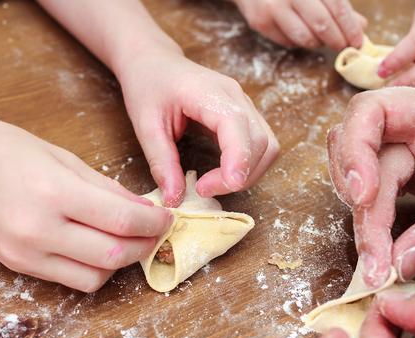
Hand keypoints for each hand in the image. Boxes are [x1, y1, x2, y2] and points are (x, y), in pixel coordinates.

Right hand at [0, 93, 172, 291]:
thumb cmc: (2, 147)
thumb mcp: (62, 157)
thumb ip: (106, 188)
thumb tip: (144, 209)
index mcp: (53, 192)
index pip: (123, 221)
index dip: (155, 223)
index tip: (167, 217)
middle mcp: (38, 229)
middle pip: (114, 256)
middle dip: (146, 246)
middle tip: (156, 230)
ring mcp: (24, 253)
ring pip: (94, 277)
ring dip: (121, 262)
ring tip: (127, 238)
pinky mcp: (16, 265)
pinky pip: (69, 280)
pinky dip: (93, 268)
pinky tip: (97, 245)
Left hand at [117, 49, 279, 206]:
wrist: (154, 61)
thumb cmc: (148, 85)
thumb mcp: (145, 125)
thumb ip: (162, 162)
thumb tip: (175, 200)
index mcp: (210, 93)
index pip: (239, 130)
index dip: (234, 164)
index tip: (207, 189)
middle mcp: (236, 96)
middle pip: (263, 143)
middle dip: (240, 175)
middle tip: (203, 190)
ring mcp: (245, 103)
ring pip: (269, 146)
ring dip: (248, 173)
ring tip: (214, 183)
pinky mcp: (245, 113)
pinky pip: (262, 143)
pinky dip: (248, 164)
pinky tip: (222, 172)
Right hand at [233, 0, 366, 50]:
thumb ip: (337, 4)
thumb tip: (361, 25)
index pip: (337, 6)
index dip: (350, 27)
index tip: (358, 42)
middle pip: (322, 24)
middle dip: (337, 40)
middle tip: (343, 47)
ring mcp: (273, 7)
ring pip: (304, 38)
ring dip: (318, 43)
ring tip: (321, 39)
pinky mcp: (260, 21)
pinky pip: (287, 42)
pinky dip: (298, 42)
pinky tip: (299, 32)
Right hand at [327, 87, 414, 285]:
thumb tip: (399, 263)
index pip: (371, 113)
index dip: (354, 151)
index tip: (362, 195)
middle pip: (359, 153)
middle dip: (360, 203)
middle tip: (373, 255)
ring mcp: (412, 149)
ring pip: (363, 177)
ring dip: (363, 217)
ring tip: (376, 259)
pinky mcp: (413, 174)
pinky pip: (380, 193)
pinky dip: (375, 221)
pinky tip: (382, 249)